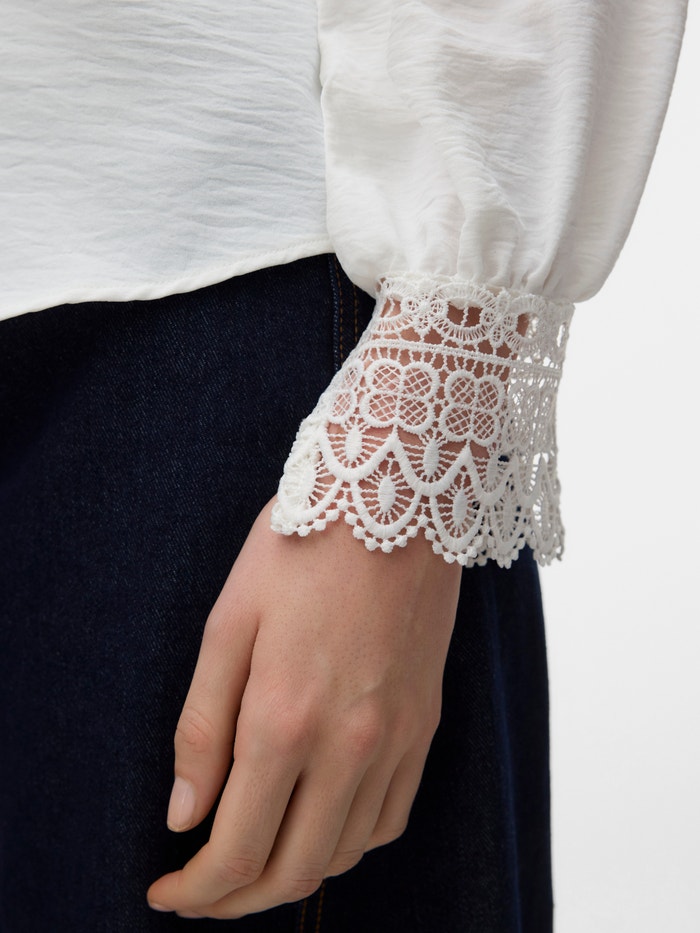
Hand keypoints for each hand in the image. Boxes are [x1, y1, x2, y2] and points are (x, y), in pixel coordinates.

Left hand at [147, 497, 460, 918]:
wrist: (397, 497)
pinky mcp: (425, 724)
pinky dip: (351, 842)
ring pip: (346, 853)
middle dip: (237, 900)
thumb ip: (203, 727)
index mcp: (286, 721)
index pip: (236, 850)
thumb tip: (184, 815)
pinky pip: (392, 817)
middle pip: (294, 871)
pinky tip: (324, 821)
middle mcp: (350, 746)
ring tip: (256, 855)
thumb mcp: (229, 623)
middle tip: (202, 892)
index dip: (195, 891)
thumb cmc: (301, 548)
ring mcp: (397, 739)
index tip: (165, 893)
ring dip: (293, 873)